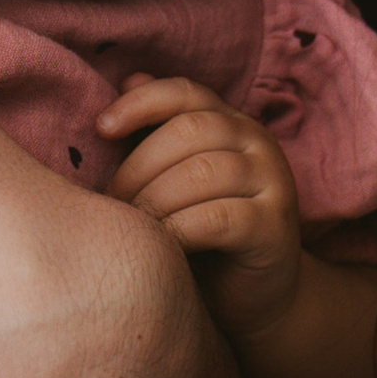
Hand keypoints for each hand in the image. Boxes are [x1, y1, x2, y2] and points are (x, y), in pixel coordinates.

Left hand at [99, 74, 302, 339]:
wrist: (255, 299)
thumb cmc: (201, 236)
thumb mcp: (175, 180)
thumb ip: (157, 135)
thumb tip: (129, 78)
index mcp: (231, 124)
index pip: (186, 92)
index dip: (141, 104)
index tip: (102, 129)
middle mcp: (258, 144)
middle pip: (189, 131)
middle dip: (139, 167)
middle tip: (113, 204)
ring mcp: (273, 183)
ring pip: (202, 172)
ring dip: (155, 200)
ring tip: (134, 228)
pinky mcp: (275, 228)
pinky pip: (218, 218)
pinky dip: (180, 230)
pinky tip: (162, 247)